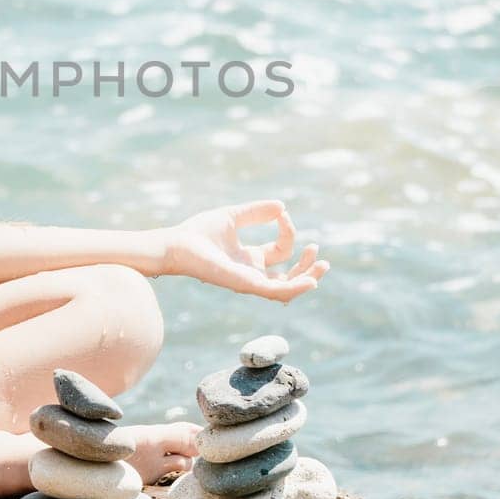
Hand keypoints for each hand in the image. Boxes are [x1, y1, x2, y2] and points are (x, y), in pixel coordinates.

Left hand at [161, 200, 327, 301]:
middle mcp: (252, 273)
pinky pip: (276, 292)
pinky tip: (310, 281)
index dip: (288, 232)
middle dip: (308, 267)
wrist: (177, 244)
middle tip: (317, 250)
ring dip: (307, 278)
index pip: (281, 251)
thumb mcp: (233, 216)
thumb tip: (282, 206)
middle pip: (289, 276)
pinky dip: (295, 288)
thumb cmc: (198, 233)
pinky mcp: (246, 285)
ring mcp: (250, 281)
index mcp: (250, 258)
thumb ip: (257, 212)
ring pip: (287, 288)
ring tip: (322, 265)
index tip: (281, 214)